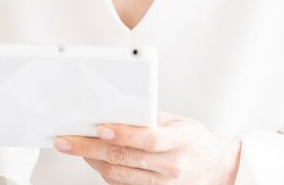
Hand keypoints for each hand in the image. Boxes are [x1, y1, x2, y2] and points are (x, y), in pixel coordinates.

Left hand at [53, 111, 240, 184]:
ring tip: (75, 148)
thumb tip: (117, 105)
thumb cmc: (195, 141)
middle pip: (125, 159)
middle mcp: (171, 166)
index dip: (123, 135)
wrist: (217, 168)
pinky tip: (94, 160)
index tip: (99, 128)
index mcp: (180, 142)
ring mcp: (163, 184)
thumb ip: (150, 115)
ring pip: (119, 176)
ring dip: (92, 161)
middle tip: (67, 141)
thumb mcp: (179, 121)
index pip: (148, 139)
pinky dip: (105, 173)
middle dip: (90, 149)